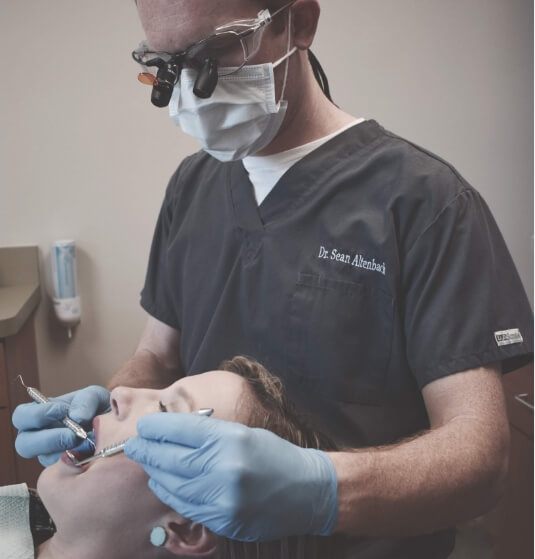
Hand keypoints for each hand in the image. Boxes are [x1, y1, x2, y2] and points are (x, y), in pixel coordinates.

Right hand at [12, 385, 109, 465]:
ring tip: (85, 443)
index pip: (22, 416)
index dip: (36, 415)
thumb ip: (85, 401)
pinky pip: (62, 470)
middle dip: (48, 439)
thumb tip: (77, 417)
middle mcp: (41, 436)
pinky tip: (92, 452)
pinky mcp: (64, 469)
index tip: (61, 411)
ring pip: (43, 458)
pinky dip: (78, 460)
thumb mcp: (95, 396)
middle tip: (72, 435)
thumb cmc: (99, 408)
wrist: (117, 424)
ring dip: (63, 451)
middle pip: (24, 444)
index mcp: (42, 415)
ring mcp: (51, 454)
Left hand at [124, 413, 338, 541]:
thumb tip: (170, 434)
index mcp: (230, 439)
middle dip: (146, 451)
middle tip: (132, 446)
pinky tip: (164, 483)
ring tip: (147, 463)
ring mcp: (221, 499)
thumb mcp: (242, 433)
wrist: (306, 491)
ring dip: (155, 473)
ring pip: (172, 485)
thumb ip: (206, 434)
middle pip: (170, 458)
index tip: (144, 425)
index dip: (157, 427)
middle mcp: (223, 468)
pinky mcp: (221, 521)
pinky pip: (185, 506)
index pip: (181, 430)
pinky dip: (171, 493)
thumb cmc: (273, 454)